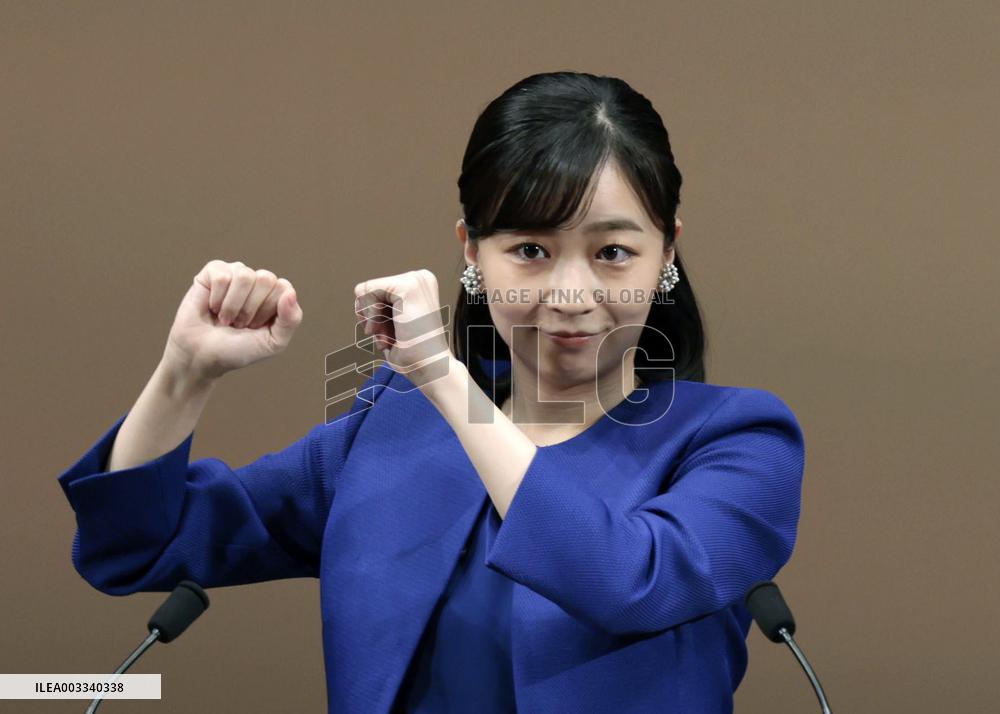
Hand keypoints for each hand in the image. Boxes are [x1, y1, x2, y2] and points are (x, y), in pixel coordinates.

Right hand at [161, 259, 303, 381]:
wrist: (202, 356)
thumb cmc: (238, 350)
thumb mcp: (273, 342)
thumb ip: (291, 320)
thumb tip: (290, 292)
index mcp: (276, 296)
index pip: (283, 288)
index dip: (268, 310)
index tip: (256, 327)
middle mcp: (258, 281)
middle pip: (266, 278)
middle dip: (250, 308)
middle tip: (240, 323)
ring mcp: (236, 274)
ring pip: (244, 276)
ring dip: (233, 306)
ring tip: (226, 318)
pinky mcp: (213, 272)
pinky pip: (222, 276)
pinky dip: (216, 298)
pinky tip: (212, 307)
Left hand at [354, 269, 452, 388]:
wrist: (431, 369)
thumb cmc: (414, 354)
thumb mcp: (393, 323)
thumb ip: (380, 306)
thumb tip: (359, 294)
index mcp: (418, 285)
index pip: (375, 290)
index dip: (372, 316)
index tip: (389, 333)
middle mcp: (419, 277)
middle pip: (368, 290)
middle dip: (371, 318)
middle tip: (389, 337)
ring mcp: (415, 280)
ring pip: (366, 291)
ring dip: (372, 321)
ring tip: (391, 337)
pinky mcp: (408, 287)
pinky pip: (368, 292)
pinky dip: (371, 317)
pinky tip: (387, 332)